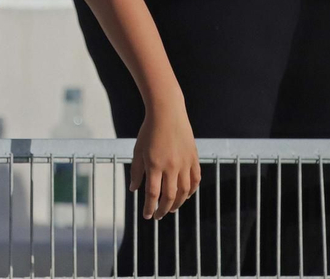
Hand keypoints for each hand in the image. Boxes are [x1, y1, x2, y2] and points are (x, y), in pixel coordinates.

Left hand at [131, 101, 199, 219]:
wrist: (167, 113)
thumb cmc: (149, 131)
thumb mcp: (138, 150)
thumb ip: (137, 171)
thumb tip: (134, 190)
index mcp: (155, 165)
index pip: (152, 193)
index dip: (149, 207)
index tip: (147, 216)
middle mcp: (171, 166)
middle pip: (170, 196)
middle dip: (163, 209)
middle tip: (158, 216)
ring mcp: (184, 163)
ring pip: (184, 191)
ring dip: (178, 203)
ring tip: (172, 209)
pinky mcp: (194, 158)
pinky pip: (195, 180)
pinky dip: (191, 191)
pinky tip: (186, 196)